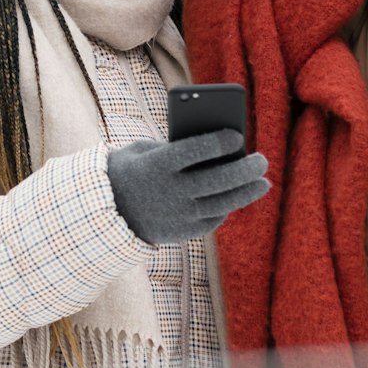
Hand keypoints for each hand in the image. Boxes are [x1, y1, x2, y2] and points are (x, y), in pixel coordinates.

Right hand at [106, 130, 270, 245]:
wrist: (104, 213)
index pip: (195, 150)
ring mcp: (177, 215)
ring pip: (222, 203)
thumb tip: (214, 150)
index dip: (219, 142)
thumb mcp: (142, 151)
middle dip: (244, 169)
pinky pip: (213, 219)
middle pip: (217, 179)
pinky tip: (236, 196)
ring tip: (262, 182)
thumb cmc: (128, 171)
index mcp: (157, 166)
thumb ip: (174, 147)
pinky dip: (227, 207)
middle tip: (261, 160)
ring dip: (246, 192)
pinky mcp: (182, 232)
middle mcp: (170, 192)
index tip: (237, 135)